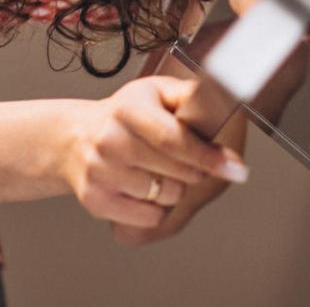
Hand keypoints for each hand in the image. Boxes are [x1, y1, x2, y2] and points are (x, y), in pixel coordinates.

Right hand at [62, 75, 248, 230]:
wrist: (74, 137)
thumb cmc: (125, 114)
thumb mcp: (155, 92)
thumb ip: (189, 96)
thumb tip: (222, 103)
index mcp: (129, 110)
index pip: (174, 139)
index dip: (208, 156)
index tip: (236, 168)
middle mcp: (110, 141)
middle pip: (175, 172)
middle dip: (197, 171)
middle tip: (193, 163)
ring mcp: (100, 172)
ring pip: (165, 196)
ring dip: (175, 188)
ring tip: (160, 171)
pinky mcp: (95, 200)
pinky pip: (148, 217)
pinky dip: (156, 208)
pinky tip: (147, 188)